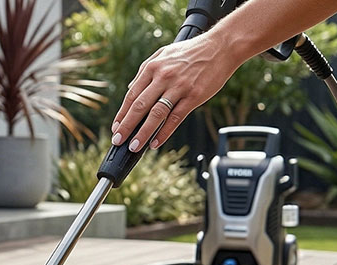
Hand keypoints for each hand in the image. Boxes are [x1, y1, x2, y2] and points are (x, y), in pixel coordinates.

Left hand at [111, 34, 240, 152]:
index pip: (132, 95)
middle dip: (126, 126)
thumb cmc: (191, 52)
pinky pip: (175, 118)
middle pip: (140, 106)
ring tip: (134, 146)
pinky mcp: (194, 96)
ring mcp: (179, 87)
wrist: (221, 46)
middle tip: (118, 140)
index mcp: (153, 67)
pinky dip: (164, 132)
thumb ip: (145, 71)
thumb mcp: (163, 54)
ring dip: (142, 133)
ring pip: (156, 114)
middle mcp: (163, 77)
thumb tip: (130, 88)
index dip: (122, 114)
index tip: (115, 127)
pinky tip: (155, 142)